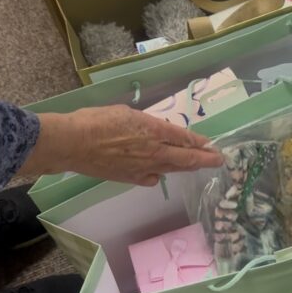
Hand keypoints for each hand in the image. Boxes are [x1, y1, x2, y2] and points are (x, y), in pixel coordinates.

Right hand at [20, 105, 222, 184]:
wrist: (72, 143)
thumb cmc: (96, 121)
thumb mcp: (126, 114)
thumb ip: (146, 124)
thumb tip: (155, 132)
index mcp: (154, 130)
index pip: (185, 138)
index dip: (201, 143)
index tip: (213, 145)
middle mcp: (155, 151)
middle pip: (187, 158)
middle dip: (206, 159)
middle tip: (219, 160)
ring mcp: (144, 168)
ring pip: (173, 169)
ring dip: (187, 167)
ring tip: (198, 165)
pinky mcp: (132, 179)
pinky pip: (153, 178)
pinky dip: (159, 174)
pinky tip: (159, 172)